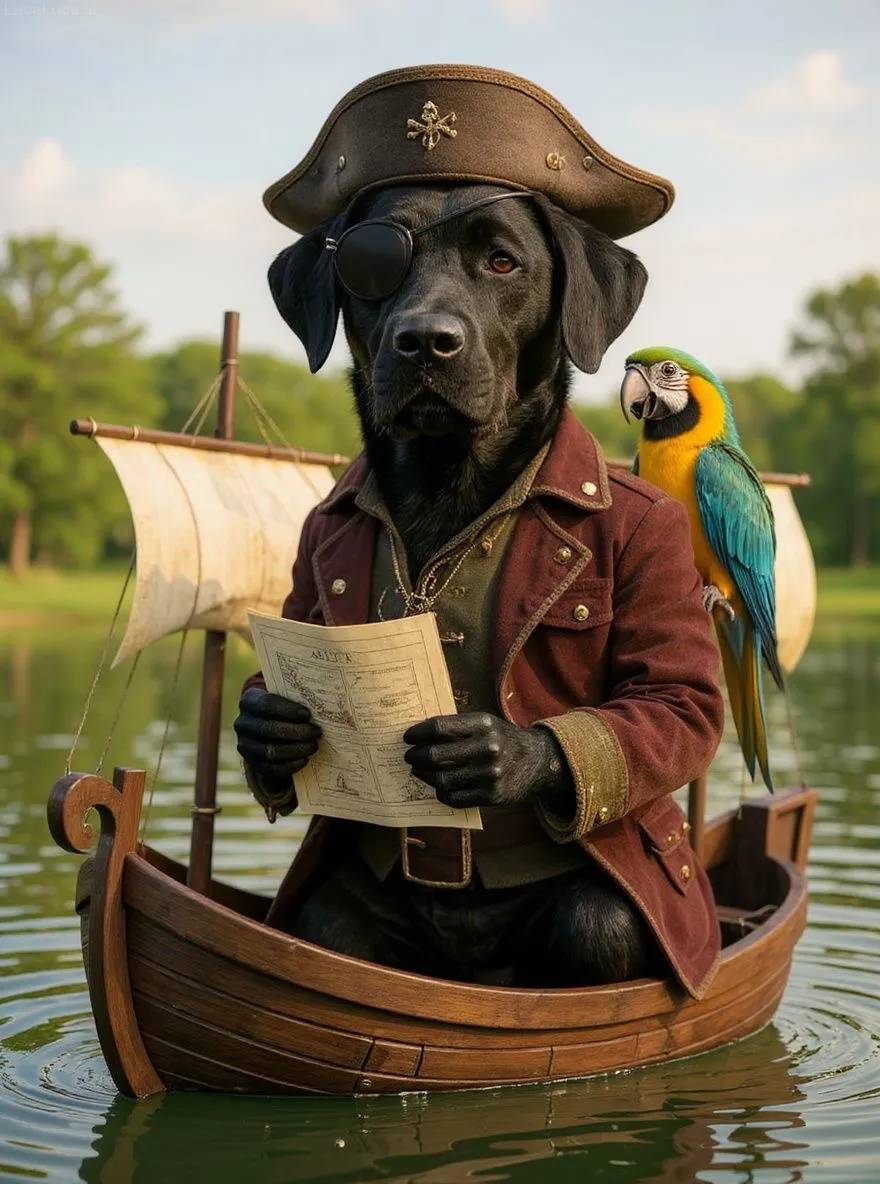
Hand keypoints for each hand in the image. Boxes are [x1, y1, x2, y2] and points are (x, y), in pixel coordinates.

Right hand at [234, 688, 321, 817]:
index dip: (287, 710)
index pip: (266, 705)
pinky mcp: (252, 763)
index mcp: (249, 702)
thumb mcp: (284, 698)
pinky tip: (305, 759)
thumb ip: (296, 698)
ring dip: (296, 749)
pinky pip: (271, 769)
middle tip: (316, 732)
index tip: (307, 714)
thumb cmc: (282, 709)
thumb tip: (322, 704)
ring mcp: (245, 745)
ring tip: (313, 745)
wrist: (266, 728)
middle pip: (269, 730)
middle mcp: (242, 723)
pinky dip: (290, 765)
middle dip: (296, 732)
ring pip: (270, 751)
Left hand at [402, 711, 572, 809]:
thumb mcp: (486, 723)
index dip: (418, 733)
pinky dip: (441, 792)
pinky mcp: (491, 796)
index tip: (407, 737)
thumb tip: (419, 733)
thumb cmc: (502, 739)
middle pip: (436, 755)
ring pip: (442, 779)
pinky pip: (454, 797)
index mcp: (483, 724)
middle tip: (409, 756)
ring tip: (419, 771)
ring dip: (424, 775)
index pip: (439, 727)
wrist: (538, 762)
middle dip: (415, 756)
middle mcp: (487, 748)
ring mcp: (490, 774)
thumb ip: (457, 726)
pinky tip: (438, 785)